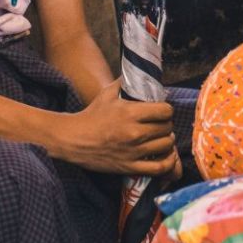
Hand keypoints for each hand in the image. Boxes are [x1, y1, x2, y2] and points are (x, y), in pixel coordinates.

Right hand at [47, 81, 177, 175]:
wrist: (74, 139)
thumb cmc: (91, 115)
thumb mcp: (107, 94)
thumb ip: (125, 83)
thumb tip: (141, 74)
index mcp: (130, 113)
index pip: (165, 111)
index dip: (167, 109)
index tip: (162, 111)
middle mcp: (134, 133)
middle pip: (167, 128)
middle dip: (166, 124)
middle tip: (160, 124)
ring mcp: (133, 152)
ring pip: (166, 145)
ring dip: (167, 141)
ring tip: (162, 138)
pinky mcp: (130, 167)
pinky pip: (159, 168)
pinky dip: (168, 162)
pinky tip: (166, 156)